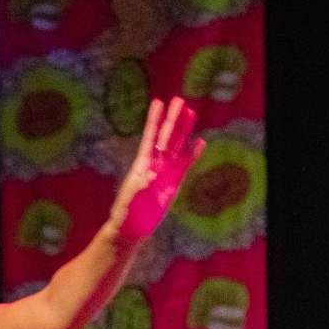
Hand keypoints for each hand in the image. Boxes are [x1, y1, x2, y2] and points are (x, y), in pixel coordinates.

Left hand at [109, 97, 204, 242]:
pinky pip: (185, 165)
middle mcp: (155, 164)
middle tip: (180, 100)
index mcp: (142, 164)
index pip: (150, 137)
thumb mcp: (132, 198)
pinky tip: (201, 142)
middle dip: (173, 119)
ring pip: (177, 146)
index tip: (158, 102)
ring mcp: (166, 172)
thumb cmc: (127, 213)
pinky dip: (193, 154)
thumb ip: (142, 185)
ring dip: (184, 130)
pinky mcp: (174, 183)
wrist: (132, 228)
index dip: (154, 120)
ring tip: (191, 112)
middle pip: (166, 137)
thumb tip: (151, 175)